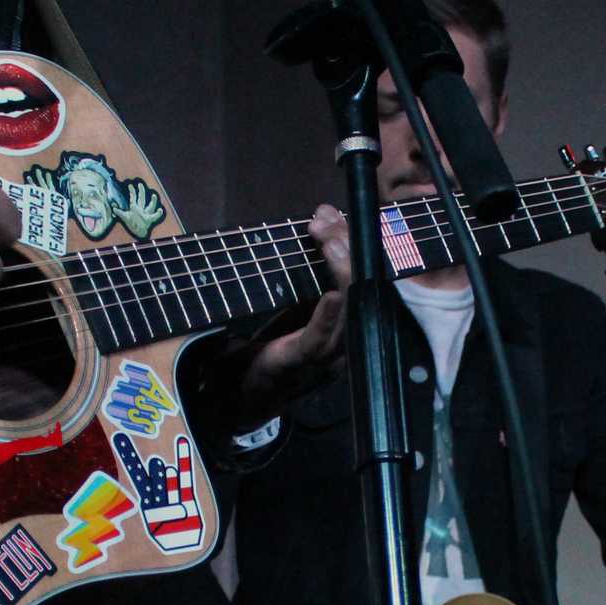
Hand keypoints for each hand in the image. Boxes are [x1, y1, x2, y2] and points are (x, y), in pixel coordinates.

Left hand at [235, 205, 353, 416]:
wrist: (241, 390)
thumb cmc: (269, 342)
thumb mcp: (292, 297)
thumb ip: (308, 265)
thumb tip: (322, 218)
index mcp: (345, 320)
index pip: (362, 277)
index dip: (354, 243)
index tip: (332, 214)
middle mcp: (346, 337)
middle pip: (365, 290)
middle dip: (350, 250)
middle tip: (329, 222)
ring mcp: (328, 355)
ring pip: (352, 312)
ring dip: (342, 274)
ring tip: (331, 243)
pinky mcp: (303, 365)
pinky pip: (322, 339)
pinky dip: (329, 316)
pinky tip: (331, 295)